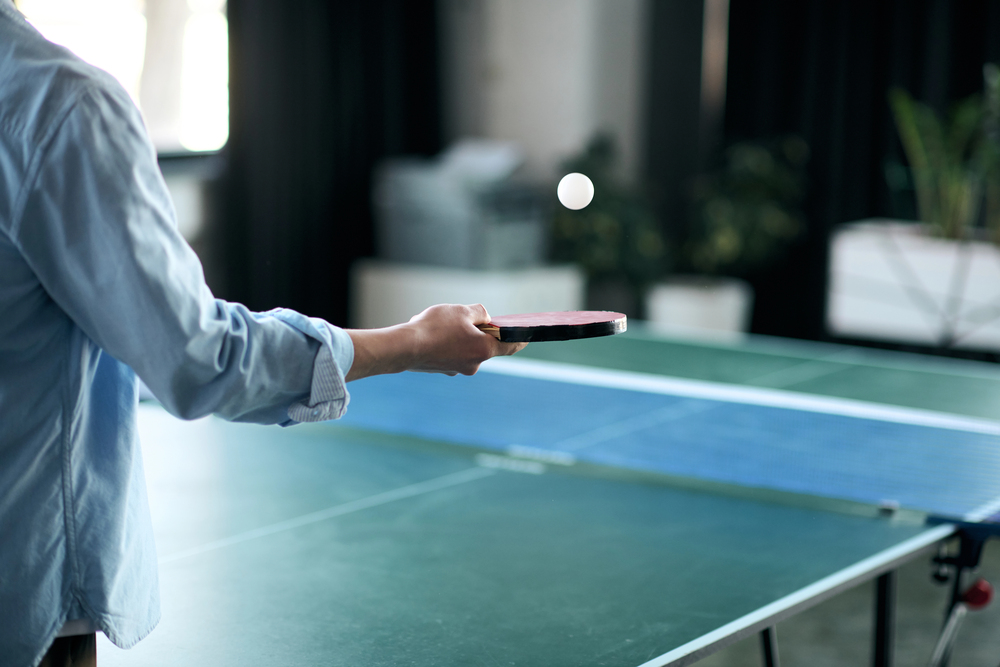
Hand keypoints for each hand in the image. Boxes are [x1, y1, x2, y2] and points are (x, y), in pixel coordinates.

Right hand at [345, 304, 525, 380]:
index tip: (527, 336)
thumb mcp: (461, 310)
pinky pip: (450, 353)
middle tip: (464, 317)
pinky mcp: (442, 369)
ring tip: (439, 324)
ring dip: (458, 335)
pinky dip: (445, 343)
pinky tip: (431, 334)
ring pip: (465, 348)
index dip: (520, 339)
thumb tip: (484, 318)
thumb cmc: (434, 328)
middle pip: (484, 345)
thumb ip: (479, 312)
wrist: (404, 347)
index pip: (510, 346)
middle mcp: (474, 364)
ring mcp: (457, 369)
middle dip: (476, 330)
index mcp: (484, 350)